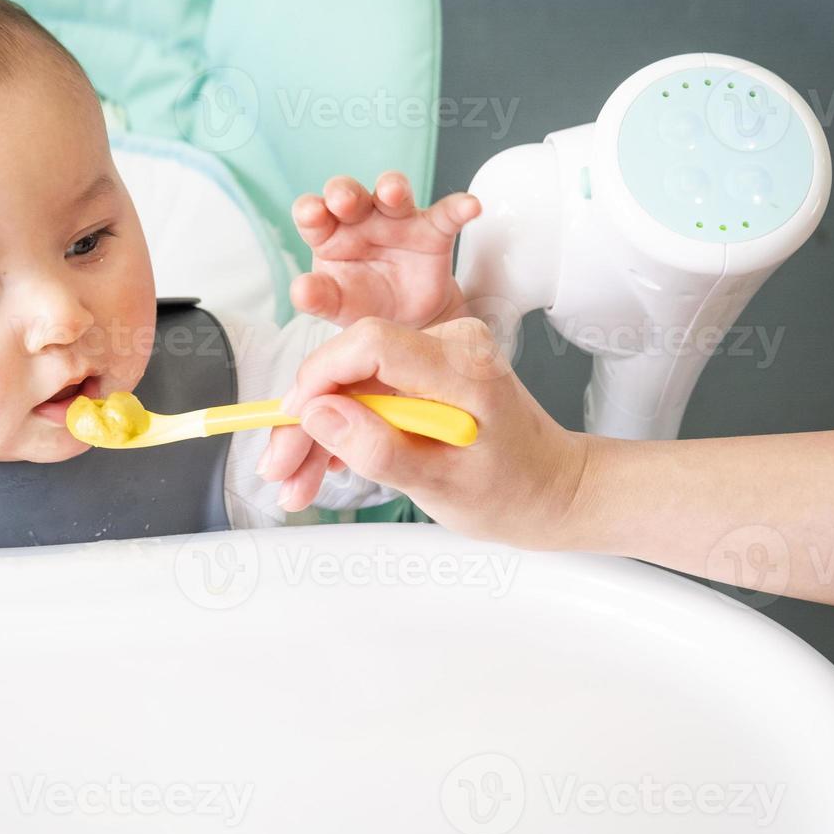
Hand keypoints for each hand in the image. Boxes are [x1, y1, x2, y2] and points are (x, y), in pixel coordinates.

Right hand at [259, 317, 588, 545]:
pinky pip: (369, 390)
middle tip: (279, 472)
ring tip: (295, 485)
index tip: (293, 423)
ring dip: (318, 432)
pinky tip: (322, 466)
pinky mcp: (425, 370)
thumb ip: (379, 449)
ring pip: (352, 382)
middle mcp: (450, 344)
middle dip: (308, 420)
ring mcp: (437, 354)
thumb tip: (320, 416)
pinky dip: (344, 428)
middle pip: (352, 365)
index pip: (371, 342)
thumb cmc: (514, 491)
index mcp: (462, 365)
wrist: (553, 490)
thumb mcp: (442, 485)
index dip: (320, 377)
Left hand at [290, 172, 479, 330]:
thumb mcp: (337, 305)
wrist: (406, 322)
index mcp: (329, 234)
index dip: (310, 210)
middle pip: (350, 194)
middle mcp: (360, 219)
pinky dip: (459, 207)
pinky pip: (447, 213)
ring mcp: (397, 220)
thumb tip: (299, 290)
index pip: (313, 214)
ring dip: (392, 188)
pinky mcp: (432, 230)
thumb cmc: (364, 303)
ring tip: (393, 192)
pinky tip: (470, 206)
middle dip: (346, 192)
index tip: (311, 214)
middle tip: (344, 200)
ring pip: (394, 193)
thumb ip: (317, 297)